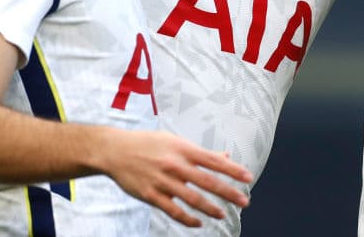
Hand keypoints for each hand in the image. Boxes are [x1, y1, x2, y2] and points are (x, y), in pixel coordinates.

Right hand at [105, 129, 252, 227]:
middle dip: (228, 192)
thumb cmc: (148, 144)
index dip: (232, 170)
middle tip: (245, 201)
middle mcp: (174, 165)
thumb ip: (200, 152)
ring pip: (192, 199)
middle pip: (207, 181)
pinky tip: (199, 223)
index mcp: (182, 149)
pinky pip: (173, 211)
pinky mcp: (151, 195)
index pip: (213, 160)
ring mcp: (163, 181)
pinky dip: (188, 219)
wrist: (115, 151)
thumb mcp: (174, 141)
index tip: (248, 178)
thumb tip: (225, 155)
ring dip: (211, 209)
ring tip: (223, 214)